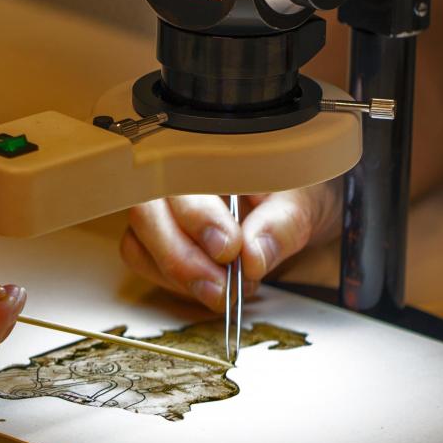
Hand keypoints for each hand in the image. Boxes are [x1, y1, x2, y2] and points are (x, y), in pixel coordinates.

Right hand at [120, 179, 342, 310]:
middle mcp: (172, 175)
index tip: (229, 250)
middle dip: (181, 258)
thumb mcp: (303, 202)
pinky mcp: (153, 237)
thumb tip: (253, 255)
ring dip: (178, 277)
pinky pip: (142, 261)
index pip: (182, 179)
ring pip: (139, 243)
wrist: (291, 208)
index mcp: (208, 151)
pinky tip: (208, 286)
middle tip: (221, 288)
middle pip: (147, 214)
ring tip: (224, 291)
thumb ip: (281, 225)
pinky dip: (172, 282)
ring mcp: (158, 207)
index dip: (198, 218)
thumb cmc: (293, 192)